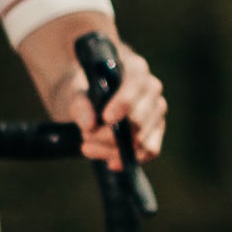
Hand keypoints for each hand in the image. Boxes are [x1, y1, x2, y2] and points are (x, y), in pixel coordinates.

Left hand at [65, 35, 167, 170]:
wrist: (89, 95)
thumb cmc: (84, 87)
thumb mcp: (74, 90)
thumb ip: (79, 104)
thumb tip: (88, 124)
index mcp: (135, 68)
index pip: (136, 84)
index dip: (123, 103)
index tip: (106, 118)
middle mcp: (151, 89)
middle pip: (140, 118)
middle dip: (110, 135)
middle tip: (85, 139)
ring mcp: (156, 110)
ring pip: (144, 139)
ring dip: (114, 149)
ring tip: (88, 148)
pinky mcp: (156, 130)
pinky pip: (150, 150)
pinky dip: (129, 159)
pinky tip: (110, 162)